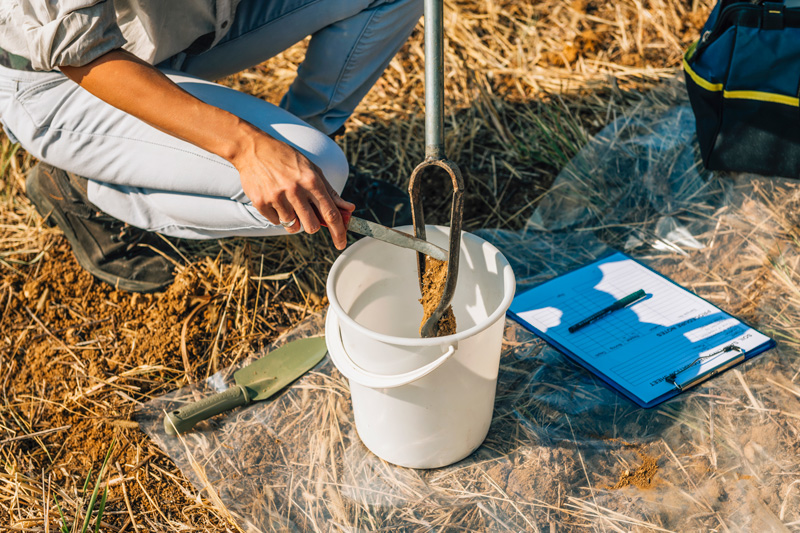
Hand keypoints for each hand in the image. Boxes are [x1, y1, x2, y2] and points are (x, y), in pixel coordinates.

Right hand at [233, 128, 354, 249]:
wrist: (253, 149)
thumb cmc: (287, 159)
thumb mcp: (312, 169)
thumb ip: (330, 191)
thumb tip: (349, 208)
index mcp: (312, 181)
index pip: (331, 213)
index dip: (339, 232)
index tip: (341, 244)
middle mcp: (295, 190)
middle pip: (312, 226)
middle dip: (313, 225)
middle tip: (308, 215)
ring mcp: (277, 197)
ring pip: (293, 226)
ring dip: (294, 220)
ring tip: (289, 203)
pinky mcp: (261, 203)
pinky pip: (276, 222)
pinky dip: (278, 215)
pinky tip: (275, 199)